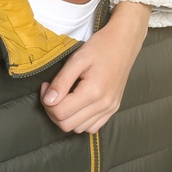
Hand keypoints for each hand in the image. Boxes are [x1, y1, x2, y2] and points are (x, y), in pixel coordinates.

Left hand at [40, 3, 147, 133]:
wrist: (124, 43)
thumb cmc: (100, 47)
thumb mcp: (77, 59)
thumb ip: (61, 81)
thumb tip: (48, 100)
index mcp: (93, 92)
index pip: (60, 112)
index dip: (47, 101)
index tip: (46, 85)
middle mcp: (104, 105)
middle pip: (67, 125)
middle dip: (53, 110)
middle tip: (52, 91)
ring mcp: (110, 109)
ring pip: (78, 128)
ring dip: (65, 116)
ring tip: (64, 97)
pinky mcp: (113, 109)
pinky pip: (91, 127)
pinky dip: (80, 120)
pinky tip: (77, 105)